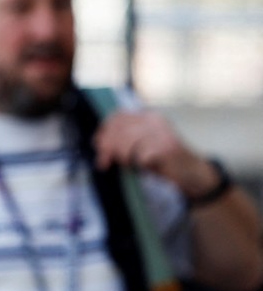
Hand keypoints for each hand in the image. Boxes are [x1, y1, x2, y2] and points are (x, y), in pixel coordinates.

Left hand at [92, 110, 218, 197]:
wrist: (192, 174)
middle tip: (104, 162)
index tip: (97, 146)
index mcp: (146, 116)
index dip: (104, 131)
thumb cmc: (162, 161)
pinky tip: (144, 167)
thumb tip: (98, 144)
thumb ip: (122, 141)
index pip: (117, 117)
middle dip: (107, 147)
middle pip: (119, 129)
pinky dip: (138, 164)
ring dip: (122, 157)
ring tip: (127, 164)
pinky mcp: (167, 147)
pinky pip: (141, 156)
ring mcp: (162, 132)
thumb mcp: (139, 147)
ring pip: (127, 142)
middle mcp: (154, 120)